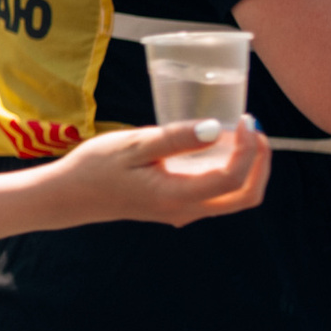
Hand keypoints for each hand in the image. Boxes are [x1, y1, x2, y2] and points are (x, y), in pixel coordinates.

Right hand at [41, 119, 271, 228]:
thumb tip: (216, 129)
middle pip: (245, 197)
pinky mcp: (178, 205)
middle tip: (254, 128)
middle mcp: (186, 211)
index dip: (247, 149)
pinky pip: (218, 194)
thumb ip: (176, 138)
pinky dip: (231, 170)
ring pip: (235, 198)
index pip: (231, 179)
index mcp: (177, 197)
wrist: (70, 196)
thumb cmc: (96, 167)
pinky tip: (220, 144)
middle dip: (260, 163)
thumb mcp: (134, 145)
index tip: (244, 119)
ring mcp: (183, 212)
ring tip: (243, 132)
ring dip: (249, 167)